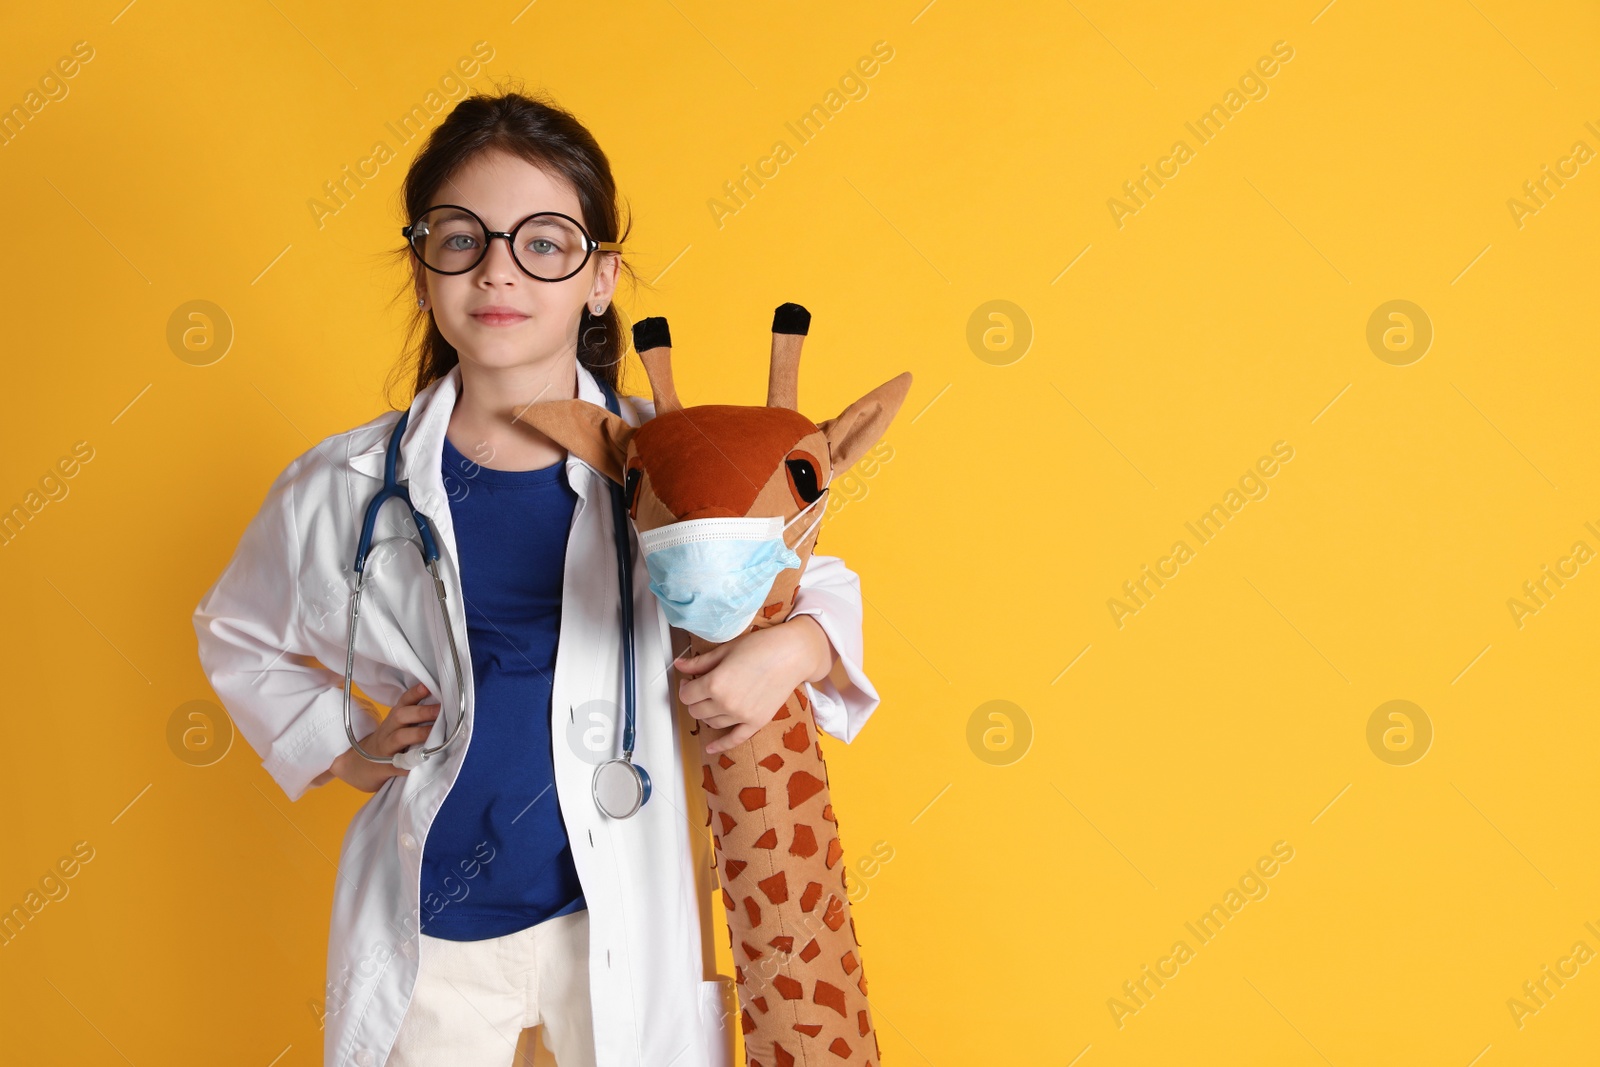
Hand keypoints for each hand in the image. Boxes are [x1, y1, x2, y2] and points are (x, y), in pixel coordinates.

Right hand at [327, 682, 439, 792]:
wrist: (360, 764)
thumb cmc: (388, 741)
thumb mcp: (397, 726)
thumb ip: (414, 716)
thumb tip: (445, 705)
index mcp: (393, 718)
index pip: (403, 701)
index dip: (415, 693)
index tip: (427, 686)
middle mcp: (388, 730)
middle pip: (401, 716)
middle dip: (421, 712)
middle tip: (440, 710)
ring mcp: (386, 748)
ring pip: (399, 737)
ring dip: (418, 734)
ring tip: (435, 732)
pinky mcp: (385, 766)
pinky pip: (398, 765)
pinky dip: (410, 765)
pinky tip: (425, 763)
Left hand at [676, 616, 833, 754]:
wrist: (792, 654)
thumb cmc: (761, 646)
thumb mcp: (725, 650)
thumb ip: (699, 662)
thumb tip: (680, 665)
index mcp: (715, 683)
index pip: (686, 695)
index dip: (685, 688)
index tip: (689, 682)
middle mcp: (726, 703)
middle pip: (696, 711)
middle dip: (695, 700)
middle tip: (701, 689)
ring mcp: (741, 716)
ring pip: (711, 723)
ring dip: (707, 714)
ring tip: (713, 701)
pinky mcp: (756, 722)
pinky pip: (734, 740)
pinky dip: (720, 745)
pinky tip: (710, 748)